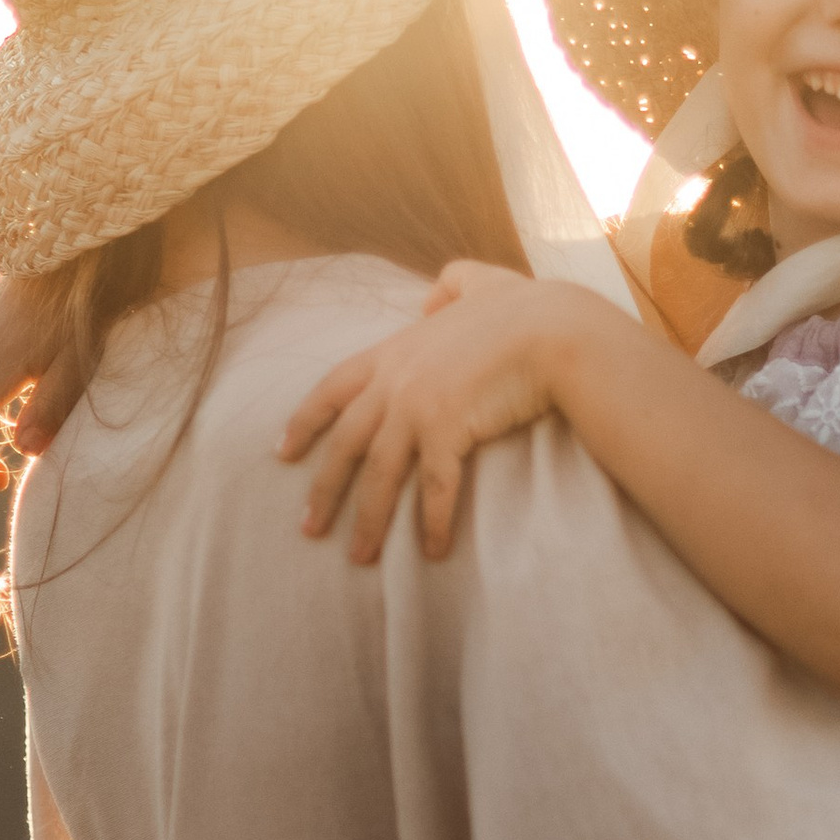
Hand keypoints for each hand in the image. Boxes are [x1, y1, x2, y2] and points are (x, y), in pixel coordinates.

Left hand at [277, 260, 582, 562]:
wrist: (556, 328)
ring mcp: (418, 406)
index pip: (333, 388)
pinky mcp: (449, 429)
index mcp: (395, 351)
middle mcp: (396, 381)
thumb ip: (450, 285)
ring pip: (380, 474)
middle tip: (309, 528)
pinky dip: (431, 523)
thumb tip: (432, 299)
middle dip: (324, 489)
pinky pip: (434, 487)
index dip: (305, 421)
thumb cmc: (526, 308)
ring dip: (368, 520)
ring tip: (359, 557)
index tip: (283, 452)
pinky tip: (432, 551)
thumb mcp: (479, 282)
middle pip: (346, 443)